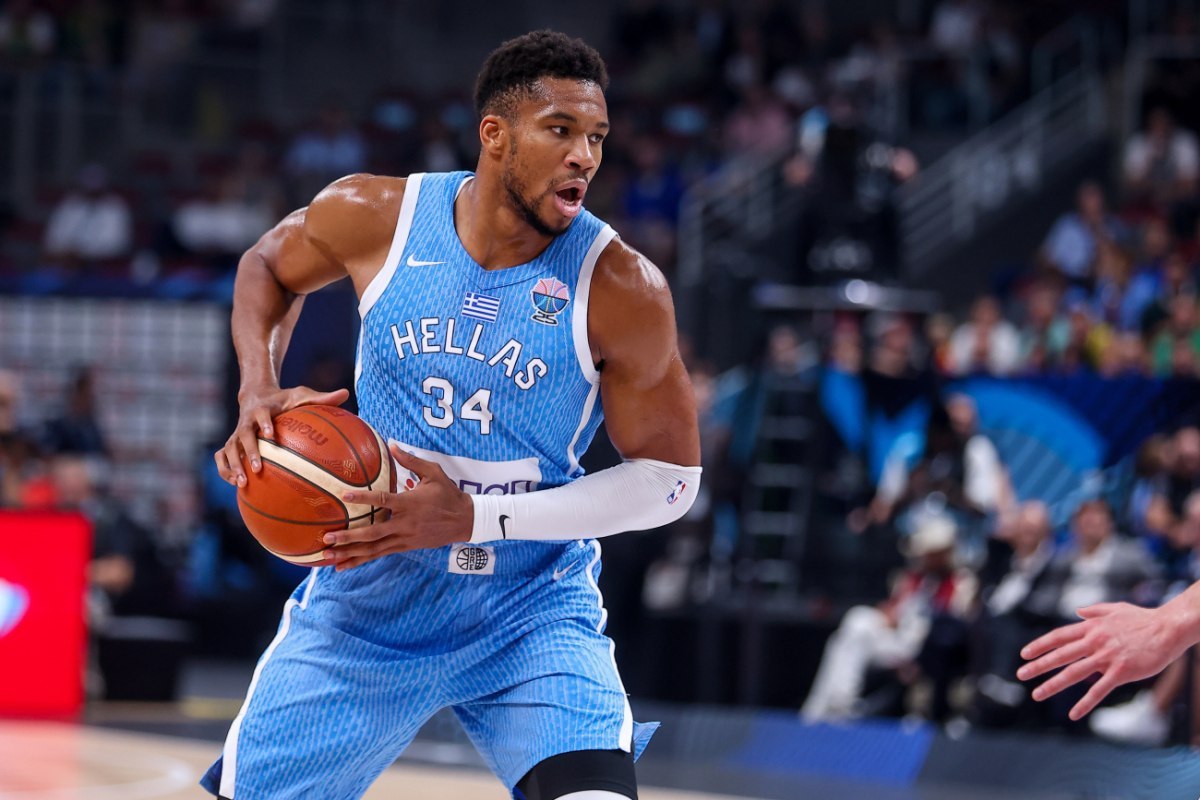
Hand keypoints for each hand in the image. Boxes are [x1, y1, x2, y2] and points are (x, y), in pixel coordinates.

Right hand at [214, 385, 349, 485]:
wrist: (257, 396)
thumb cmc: (284, 399)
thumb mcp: (300, 395)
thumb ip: (321, 397)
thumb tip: (346, 393)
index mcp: (262, 409)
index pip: (260, 414)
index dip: (264, 423)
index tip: (270, 434)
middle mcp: (246, 421)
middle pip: (242, 436)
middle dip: (248, 452)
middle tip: (257, 468)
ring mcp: (236, 433)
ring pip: (228, 450)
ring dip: (234, 466)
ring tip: (242, 483)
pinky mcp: (231, 443)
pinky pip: (222, 457)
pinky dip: (225, 470)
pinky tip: (236, 485)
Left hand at [321, 443, 473, 569]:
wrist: (465, 521)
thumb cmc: (448, 494)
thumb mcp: (434, 473)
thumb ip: (411, 461)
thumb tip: (392, 446)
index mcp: (410, 503)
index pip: (383, 501)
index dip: (363, 499)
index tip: (344, 496)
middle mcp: (405, 524)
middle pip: (373, 533)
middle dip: (349, 537)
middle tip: (327, 537)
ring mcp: (405, 539)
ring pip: (374, 549)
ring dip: (350, 553)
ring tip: (328, 556)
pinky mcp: (406, 547)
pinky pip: (380, 554)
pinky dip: (361, 560)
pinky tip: (345, 565)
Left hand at [1017, 602, 1187, 719]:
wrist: (1168, 628)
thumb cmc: (1143, 618)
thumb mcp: (1115, 609)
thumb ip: (1094, 611)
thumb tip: (1077, 611)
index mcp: (1091, 627)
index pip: (1059, 637)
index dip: (1040, 646)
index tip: (1024, 654)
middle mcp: (1094, 642)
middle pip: (1060, 655)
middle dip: (1038, 666)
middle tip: (1020, 675)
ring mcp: (1107, 657)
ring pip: (1073, 673)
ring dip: (1053, 685)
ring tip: (1036, 694)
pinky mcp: (1121, 672)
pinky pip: (1099, 690)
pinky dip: (1085, 703)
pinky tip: (1073, 714)